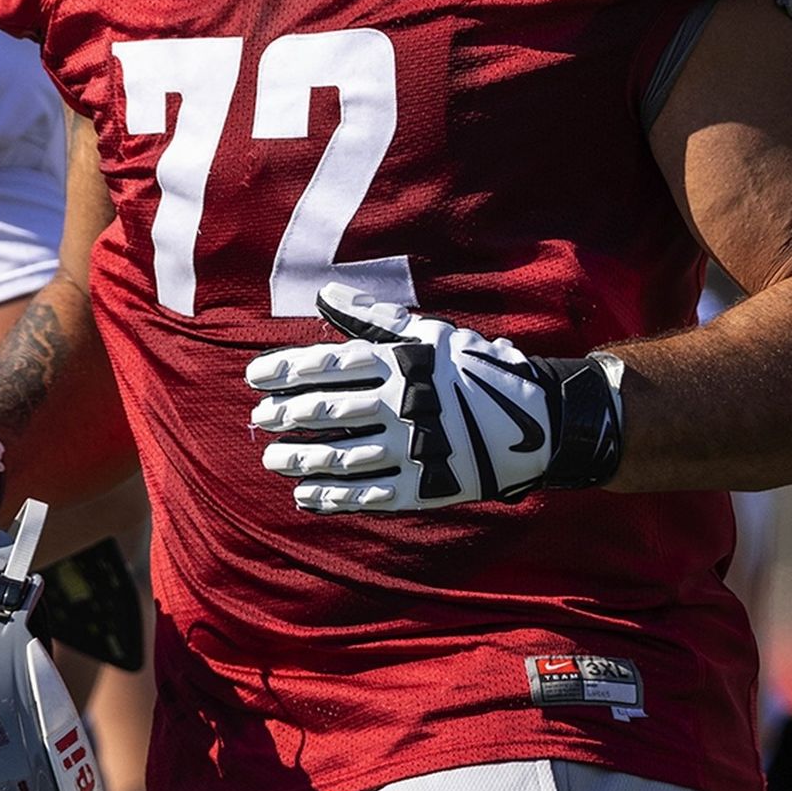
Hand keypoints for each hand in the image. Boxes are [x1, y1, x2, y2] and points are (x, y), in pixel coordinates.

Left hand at [247, 283, 626, 513]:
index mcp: (402, 363)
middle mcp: (404, 405)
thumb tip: (325, 293)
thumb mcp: (429, 333)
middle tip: (260, 419)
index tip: (255, 377)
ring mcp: (414, 449)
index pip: (332, 364)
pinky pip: (371, 494)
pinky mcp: (426, 486)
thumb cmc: (474, 368)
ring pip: (344, 455)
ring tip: (273, 459)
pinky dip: (334, 497)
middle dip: (288, 416)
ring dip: (303, 458)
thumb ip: (373, 317)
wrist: (536, 421)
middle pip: (331, 411)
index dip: (288, 371)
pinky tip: (305, 496)